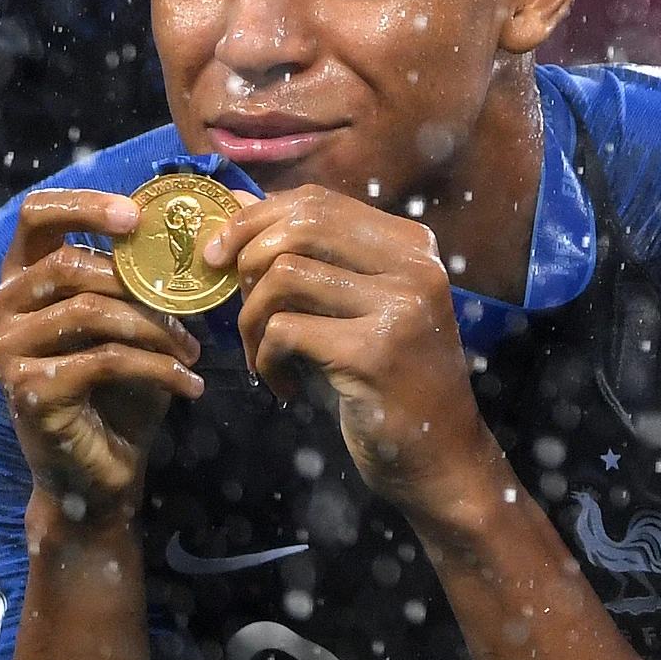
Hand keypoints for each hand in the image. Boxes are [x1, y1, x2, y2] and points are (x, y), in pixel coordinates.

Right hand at [0, 190, 204, 526]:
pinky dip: (160, 370)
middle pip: (68, 264)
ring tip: (192, 353)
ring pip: (90, 310)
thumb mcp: (132, 323)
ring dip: (156, 330)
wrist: (101, 470)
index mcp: (19, 279)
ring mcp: (4, 349)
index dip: (85, 206)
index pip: (35, 215)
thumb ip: (140, 279)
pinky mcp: (27, 388)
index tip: (136, 217)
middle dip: (141, 286)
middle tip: (191, 316)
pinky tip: (191, 386)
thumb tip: (192, 232)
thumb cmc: (119, 389)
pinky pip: (105, 359)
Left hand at [207, 188, 494, 506]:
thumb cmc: (389, 384)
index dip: (256, 220)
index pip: (318, 202)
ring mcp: (400, 307)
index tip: (220, 255)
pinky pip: (284, 330)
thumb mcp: (355, 309)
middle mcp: (415, 268)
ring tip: (262, 356)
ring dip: (251, 320)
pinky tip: (284, 387)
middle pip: (299, 228)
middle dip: (246, 263)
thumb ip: (311, 258)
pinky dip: (267, 361)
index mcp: (412, 247)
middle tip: (240, 309)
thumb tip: (242, 205)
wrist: (440, 457)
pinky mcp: (375, 352)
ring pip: (283, 275)